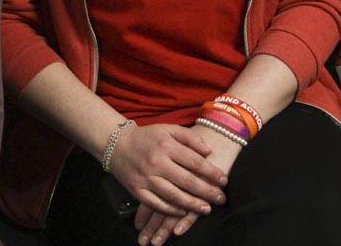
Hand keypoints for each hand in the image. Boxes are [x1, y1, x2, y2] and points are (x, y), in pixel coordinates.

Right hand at [109, 123, 228, 218]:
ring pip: (173, 195)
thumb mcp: (168, 129)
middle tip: (221, 198)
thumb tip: (208, 151)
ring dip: (192, 204)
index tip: (224, 180)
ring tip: (206, 208)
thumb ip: (189, 138)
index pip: (194, 162)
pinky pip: (156, 204)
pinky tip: (183, 211)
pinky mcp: (137, 190)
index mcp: (166, 146)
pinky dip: (171, 210)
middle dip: (207, 191)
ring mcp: (146, 178)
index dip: (212, 173)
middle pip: (187, 181)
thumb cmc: (147, 137)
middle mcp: (156, 163)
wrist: (116, 144)